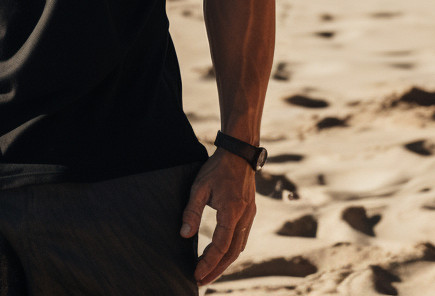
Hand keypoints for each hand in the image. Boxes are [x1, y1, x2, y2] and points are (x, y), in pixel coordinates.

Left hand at [180, 148, 256, 285]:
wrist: (239, 153)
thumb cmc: (217, 168)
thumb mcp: (199, 186)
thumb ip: (192, 210)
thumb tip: (184, 234)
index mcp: (232, 211)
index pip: (221, 246)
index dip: (208, 262)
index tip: (196, 274)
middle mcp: (244, 217)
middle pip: (232, 253)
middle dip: (216, 269)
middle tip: (201, 280)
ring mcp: (250, 216)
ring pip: (239, 248)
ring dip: (225, 263)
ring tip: (209, 273)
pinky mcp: (250, 213)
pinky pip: (242, 238)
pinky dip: (231, 251)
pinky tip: (221, 255)